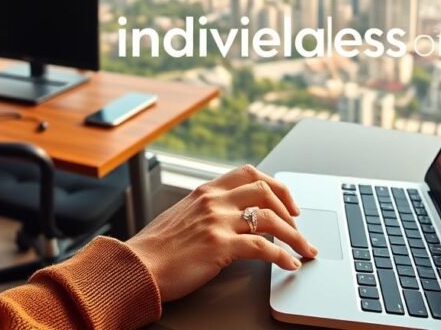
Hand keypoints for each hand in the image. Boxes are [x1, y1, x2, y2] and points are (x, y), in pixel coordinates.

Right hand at [126, 164, 318, 301]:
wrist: (136, 267)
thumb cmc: (155, 249)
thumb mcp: (181, 216)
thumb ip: (205, 210)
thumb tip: (230, 216)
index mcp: (205, 192)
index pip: (249, 173)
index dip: (275, 185)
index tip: (287, 202)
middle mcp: (213, 201)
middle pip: (265, 190)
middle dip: (290, 207)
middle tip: (300, 226)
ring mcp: (217, 222)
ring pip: (271, 218)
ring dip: (295, 235)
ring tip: (305, 249)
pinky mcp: (219, 246)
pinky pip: (262, 248)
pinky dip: (282, 256)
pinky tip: (290, 264)